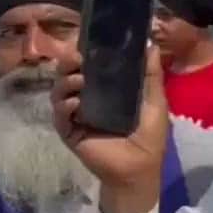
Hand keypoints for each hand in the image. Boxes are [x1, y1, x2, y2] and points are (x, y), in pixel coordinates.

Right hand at [50, 47, 168, 192]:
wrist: (139, 169)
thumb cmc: (148, 137)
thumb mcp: (154, 102)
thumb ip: (150, 75)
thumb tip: (150, 45)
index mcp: (104, 90)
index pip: (87, 66)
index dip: (83, 54)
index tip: (85, 44)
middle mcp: (85, 99)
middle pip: (67, 75)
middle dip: (67, 64)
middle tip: (75, 59)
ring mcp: (75, 115)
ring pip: (58, 92)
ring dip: (65, 82)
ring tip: (79, 80)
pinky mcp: (68, 132)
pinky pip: (59, 115)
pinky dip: (64, 106)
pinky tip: (75, 104)